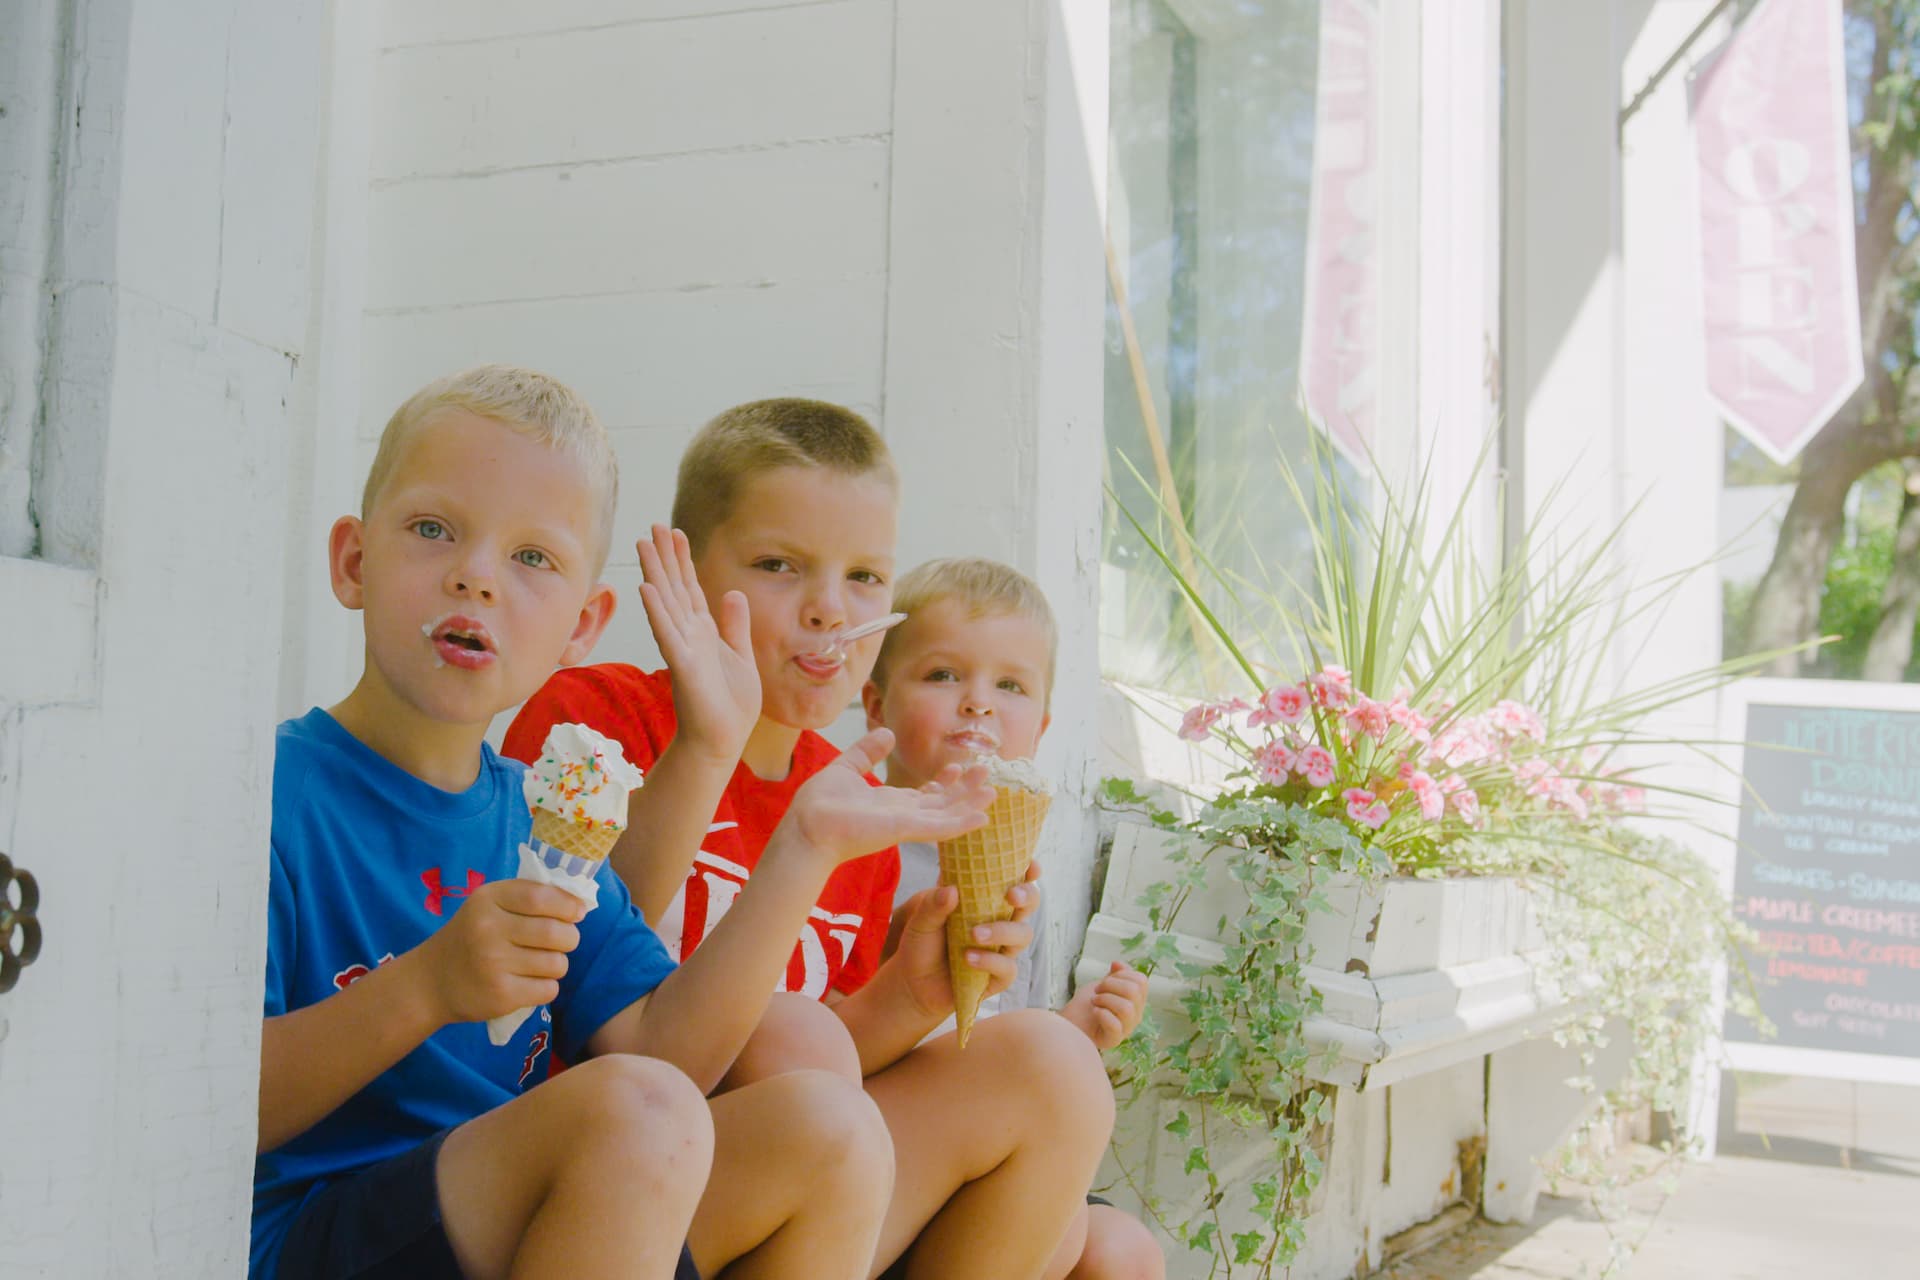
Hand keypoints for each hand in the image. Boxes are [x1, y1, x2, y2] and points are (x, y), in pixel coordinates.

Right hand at [413, 880, 584, 1025]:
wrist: (430, 982)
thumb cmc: (470, 937)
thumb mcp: (488, 905)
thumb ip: (528, 897)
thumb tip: (579, 905)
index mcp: (487, 900)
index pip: (540, 897)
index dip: (567, 905)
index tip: (578, 912)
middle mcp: (488, 930)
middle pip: (556, 933)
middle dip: (569, 938)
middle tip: (561, 941)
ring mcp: (493, 964)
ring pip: (557, 964)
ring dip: (556, 965)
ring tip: (537, 964)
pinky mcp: (501, 995)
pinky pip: (548, 989)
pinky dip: (546, 987)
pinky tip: (527, 983)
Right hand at [637, 524, 758, 764]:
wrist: (722, 740)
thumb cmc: (729, 704)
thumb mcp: (740, 656)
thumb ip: (735, 625)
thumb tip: (732, 592)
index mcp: (703, 632)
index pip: (690, 588)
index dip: (682, 560)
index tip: (674, 532)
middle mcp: (688, 635)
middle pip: (674, 587)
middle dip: (664, 556)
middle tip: (654, 526)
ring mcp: (683, 648)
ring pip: (666, 603)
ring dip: (655, 573)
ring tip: (644, 544)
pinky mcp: (683, 666)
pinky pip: (668, 634)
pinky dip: (657, 611)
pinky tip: (646, 588)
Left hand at [780, 730, 993, 867]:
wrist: (806, 826)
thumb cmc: (819, 805)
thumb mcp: (846, 768)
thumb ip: (867, 752)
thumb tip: (888, 733)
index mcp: (889, 803)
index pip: (924, 794)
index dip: (942, 782)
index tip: (957, 766)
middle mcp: (902, 815)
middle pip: (942, 804)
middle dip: (964, 789)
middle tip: (986, 774)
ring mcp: (906, 824)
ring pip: (948, 815)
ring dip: (970, 804)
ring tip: (992, 791)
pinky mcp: (905, 830)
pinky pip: (940, 828)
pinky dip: (962, 823)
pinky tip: (983, 817)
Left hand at [890, 861, 1039, 1017]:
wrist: (912, 982)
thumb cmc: (921, 944)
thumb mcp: (921, 920)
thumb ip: (934, 904)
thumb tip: (951, 890)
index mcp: (985, 900)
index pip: (1014, 879)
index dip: (1029, 871)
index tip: (1031, 866)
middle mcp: (1000, 921)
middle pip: (1030, 903)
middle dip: (1027, 896)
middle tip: (1011, 895)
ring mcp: (1002, 949)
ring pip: (1023, 934)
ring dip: (1002, 931)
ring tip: (974, 934)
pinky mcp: (998, 976)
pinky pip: (1008, 968)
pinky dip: (990, 961)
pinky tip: (968, 958)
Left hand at [1061, 961, 1148, 1050]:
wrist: (1068, 1025)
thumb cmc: (1086, 1006)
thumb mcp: (1102, 985)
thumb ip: (1114, 975)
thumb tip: (1117, 963)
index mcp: (1136, 1001)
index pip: (1141, 981)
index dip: (1122, 974)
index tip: (1106, 980)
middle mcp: (1135, 1016)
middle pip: (1134, 992)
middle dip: (1110, 985)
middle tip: (1097, 991)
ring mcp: (1126, 1029)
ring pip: (1127, 1008)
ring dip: (1105, 999)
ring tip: (1094, 1001)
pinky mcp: (1113, 1040)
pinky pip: (1115, 1025)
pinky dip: (1102, 1014)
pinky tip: (1094, 1012)